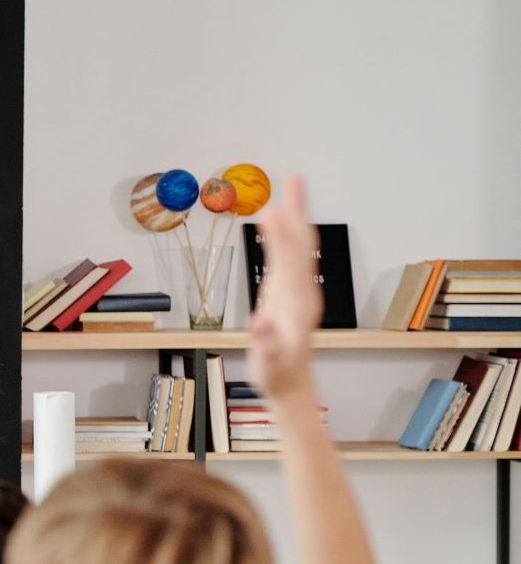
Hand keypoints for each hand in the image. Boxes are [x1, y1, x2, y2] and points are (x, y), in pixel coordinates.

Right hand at [247, 175, 322, 404]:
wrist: (291, 385)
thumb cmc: (277, 374)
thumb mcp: (270, 363)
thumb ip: (267, 341)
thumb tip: (261, 321)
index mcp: (297, 303)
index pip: (289, 261)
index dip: (280, 236)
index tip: (270, 212)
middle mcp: (302, 290)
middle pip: (301, 243)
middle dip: (298, 211)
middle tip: (294, 178)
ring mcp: (298, 290)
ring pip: (298, 246)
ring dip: (296, 216)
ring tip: (290, 190)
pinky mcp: (290, 293)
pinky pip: (290, 257)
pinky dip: (285, 235)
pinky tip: (279, 225)